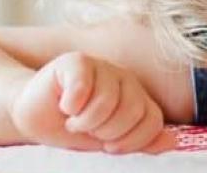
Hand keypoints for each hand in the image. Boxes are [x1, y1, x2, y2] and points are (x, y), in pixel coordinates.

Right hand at [8, 52, 175, 154]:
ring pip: (109, 100)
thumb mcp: (108, 142)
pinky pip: (83, 85)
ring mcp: (101, 67)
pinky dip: (72, 105)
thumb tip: (171, 142)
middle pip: (134, 110)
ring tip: (73, 120)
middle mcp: (124, 79)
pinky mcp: (75, 61)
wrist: (34, 116)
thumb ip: (140, 141)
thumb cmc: (72, 127)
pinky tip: (65, 106)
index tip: (109, 146)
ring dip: (86, 121)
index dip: (131, 140)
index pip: (153, 120)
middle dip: (107, 131)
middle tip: (88, 130)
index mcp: (136, 98)